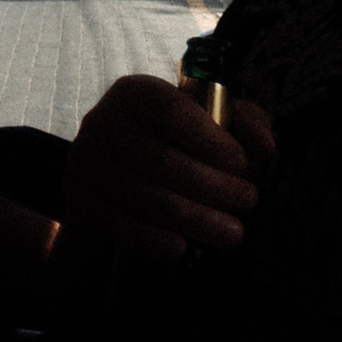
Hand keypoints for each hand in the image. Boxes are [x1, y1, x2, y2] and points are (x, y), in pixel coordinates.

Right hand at [63, 75, 273, 261]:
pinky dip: (152, 239)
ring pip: (144, 196)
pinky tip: (182, 248)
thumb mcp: (208, 122)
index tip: (243, 164)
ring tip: (233, 233)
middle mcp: (102, 121)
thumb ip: (242, 122)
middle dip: (212, 185)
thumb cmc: (174, 143)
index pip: (170, 111)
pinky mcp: (77, 199)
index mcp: (135, 93)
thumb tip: (264, 146)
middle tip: (248, 201)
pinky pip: (117, 224)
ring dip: (195, 218)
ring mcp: (85, 161)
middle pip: (159, 159)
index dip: (210, 139)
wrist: (116, 179)